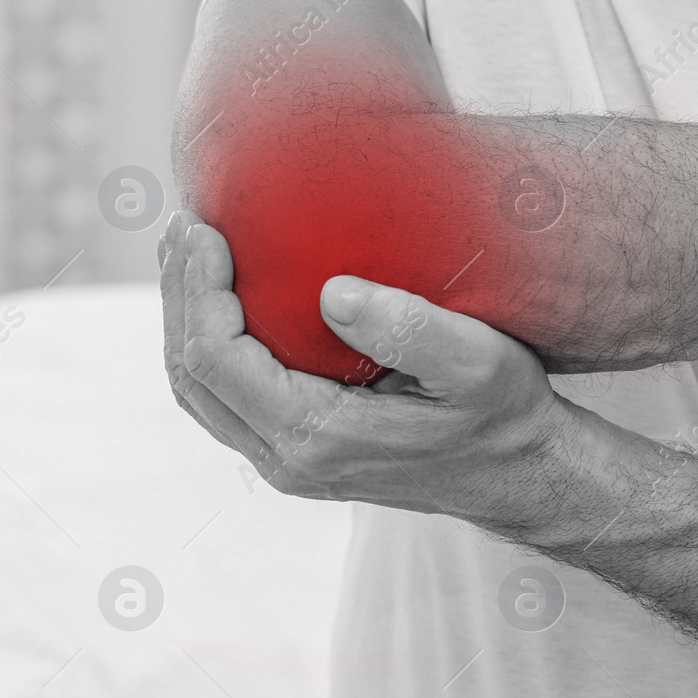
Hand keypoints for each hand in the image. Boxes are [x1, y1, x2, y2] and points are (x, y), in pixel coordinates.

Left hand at [157, 210, 563, 516]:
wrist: (518, 473)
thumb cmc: (503, 412)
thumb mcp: (479, 362)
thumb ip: (411, 327)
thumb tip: (332, 291)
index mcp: (317, 437)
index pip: (217, 359)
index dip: (197, 289)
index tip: (205, 227)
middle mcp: (289, 460)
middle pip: (191, 375)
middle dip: (178, 295)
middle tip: (183, 224)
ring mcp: (289, 462)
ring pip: (201, 392)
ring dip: (187, 319)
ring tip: (189, 251)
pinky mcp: (298, 452)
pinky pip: (226, 399)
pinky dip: (211, 343)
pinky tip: (225, 297)